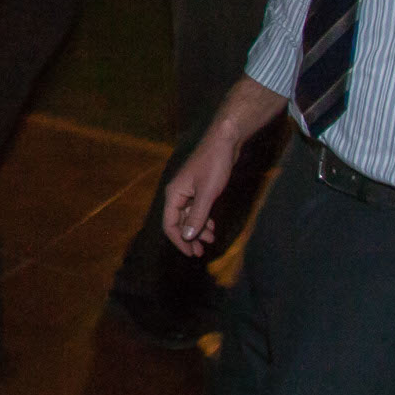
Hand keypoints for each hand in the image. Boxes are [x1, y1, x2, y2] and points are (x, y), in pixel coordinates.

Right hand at [159, 133, 237, 256]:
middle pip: (178, 222)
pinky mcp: (198, 188)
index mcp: (174, 194)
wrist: (224, 141)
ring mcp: (188, 191)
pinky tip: (212, 226)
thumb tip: (187, 237)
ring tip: (211, 240)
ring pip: (189, 216)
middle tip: (200, 252)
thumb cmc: (214, 166)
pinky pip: (197, 209)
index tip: (191, 253)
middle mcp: (177, 193)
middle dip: (189, 238)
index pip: (169, 224)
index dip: (179, 241)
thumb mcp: (207, 194)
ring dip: (198, 229)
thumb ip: (197, 216)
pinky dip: (203, 219)